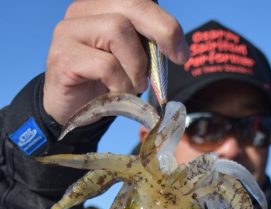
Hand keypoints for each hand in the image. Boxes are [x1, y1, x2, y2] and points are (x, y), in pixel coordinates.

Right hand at [43, 0, 188, 124]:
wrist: (69, 111)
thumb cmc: (102, 83)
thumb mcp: (130, 59)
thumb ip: (146, 46)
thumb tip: (176, 47)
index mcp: (100, 5)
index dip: (165, 22)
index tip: (181, 52)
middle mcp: (82, 9)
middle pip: (131, 4)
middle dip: (162, 31)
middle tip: (176, 58)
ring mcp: (69, 31)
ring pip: (118, 30)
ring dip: (136, 66)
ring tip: (133, 85)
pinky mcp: (64, 57)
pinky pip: (106, 65)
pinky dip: (120, 83)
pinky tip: (116, 93)